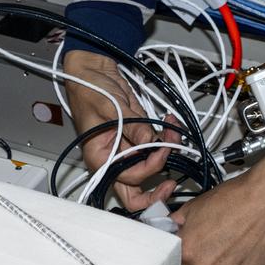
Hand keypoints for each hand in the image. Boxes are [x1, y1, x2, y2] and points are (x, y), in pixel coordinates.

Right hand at [60, 48, 176, 211]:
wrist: (94, 71)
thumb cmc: (90, 89)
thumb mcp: (111, 107)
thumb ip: (133, 126)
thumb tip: (152, 144)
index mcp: (99, 158)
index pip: (127, 178)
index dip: (148, 167)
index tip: (161, 149)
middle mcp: (113, 159)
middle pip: (134, 192)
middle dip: (155, 192)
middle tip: (171, 184)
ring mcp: (127, 150)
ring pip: (149, 169)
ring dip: (167, 153)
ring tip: (174, 132)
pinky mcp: (138, 138)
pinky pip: (154, 149)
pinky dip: (167, 140)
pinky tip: (171, 125)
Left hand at [170, 125, 264, 264]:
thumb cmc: (235, 198)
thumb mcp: (196, 205)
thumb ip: (178, 223)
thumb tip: (170, 229)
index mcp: (187, 250)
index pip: (176, 262)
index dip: (186, 253)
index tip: (194, 247)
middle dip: (205, 260)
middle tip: (219, 240)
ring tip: (237, 242)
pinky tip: (248, 249)